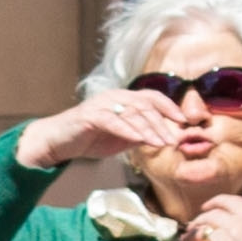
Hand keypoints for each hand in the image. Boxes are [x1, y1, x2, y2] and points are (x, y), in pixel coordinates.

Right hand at [16, 92, 182, 178]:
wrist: (57, 142)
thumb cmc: (90, 138)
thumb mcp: (122, 137)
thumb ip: (141, 134)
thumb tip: (165, 138)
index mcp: (122, 98)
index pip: (151, 97)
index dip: (169, 106)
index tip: (184, 120)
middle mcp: (113, 97)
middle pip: (145, 106)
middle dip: (162, 124)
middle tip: (173, 140)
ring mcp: (101, 104)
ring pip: (131, 113)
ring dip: (149, 129)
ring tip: (161, 144)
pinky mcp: (89, 116)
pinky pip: (113, 122)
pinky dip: (128, 131)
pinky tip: (140, 140)